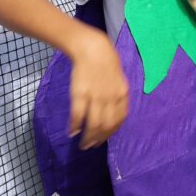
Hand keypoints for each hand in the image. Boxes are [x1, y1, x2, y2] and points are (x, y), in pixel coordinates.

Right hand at [68, 31, 128, 148]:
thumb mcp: (119, 81)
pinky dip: (75, 126)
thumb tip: (112, 114)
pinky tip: (72, 132)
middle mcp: (111, 98)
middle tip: (91, 145)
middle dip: (99, 139)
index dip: (111, 132)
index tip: (104, 139)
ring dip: (88, 137)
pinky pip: (78, 115)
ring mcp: (95, 96)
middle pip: (106, 125)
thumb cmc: (106, 64)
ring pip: (93, 124)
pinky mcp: (80, 93)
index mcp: (122, 94)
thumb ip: (117, 97)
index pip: (119, 120)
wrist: (93, 49)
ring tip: (83, 144)